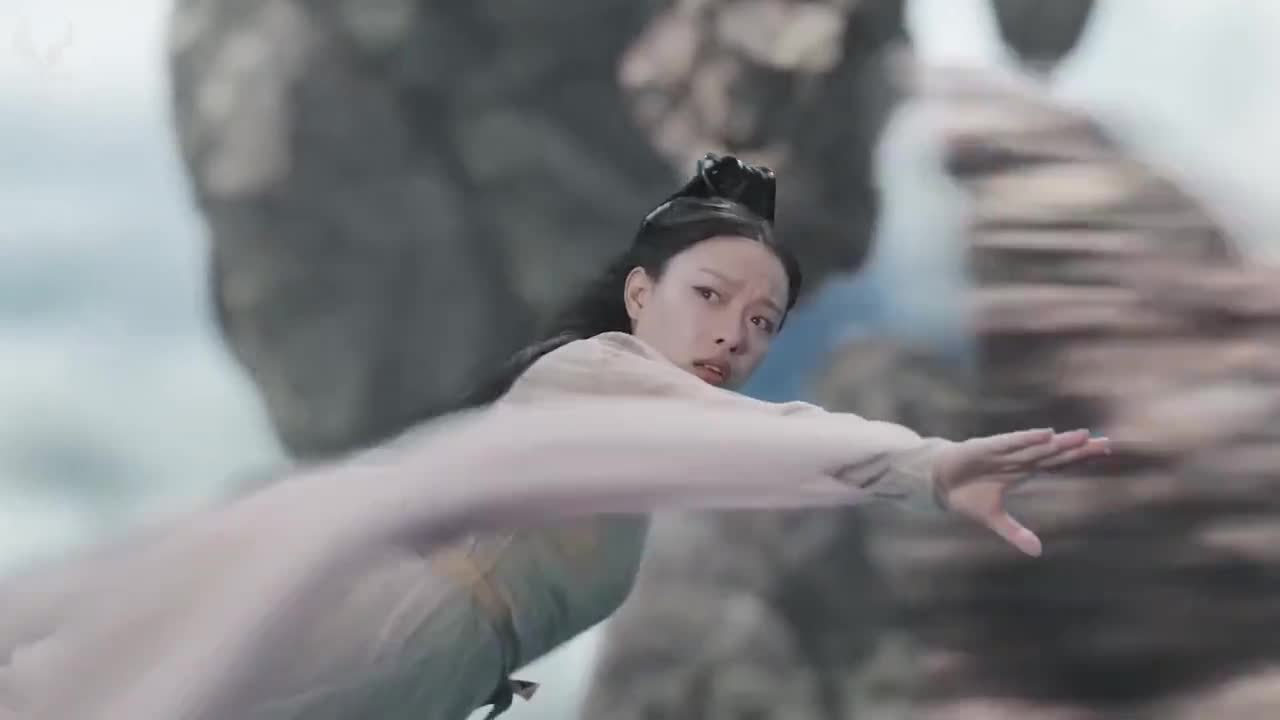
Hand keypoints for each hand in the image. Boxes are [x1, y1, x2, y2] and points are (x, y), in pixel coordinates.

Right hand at [933, 428, 1109, 556]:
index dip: (1079, 458)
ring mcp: (1004, 452)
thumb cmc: (967, 495)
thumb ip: (1015, 532)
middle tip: (1106, 444)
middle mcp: (1018, 459)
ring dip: (1058, 442)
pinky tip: (1045, 435)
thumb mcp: (994, 518)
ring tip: (1082, 436)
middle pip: (1054, 453)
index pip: (1058, 463)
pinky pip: (1011, 442)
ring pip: (1037, 446)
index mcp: (1023, 472)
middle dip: (1078, 449)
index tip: (1104, 452)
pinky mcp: (987, 448)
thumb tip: (1037, 552)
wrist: (937, 482)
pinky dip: (1027, 438)